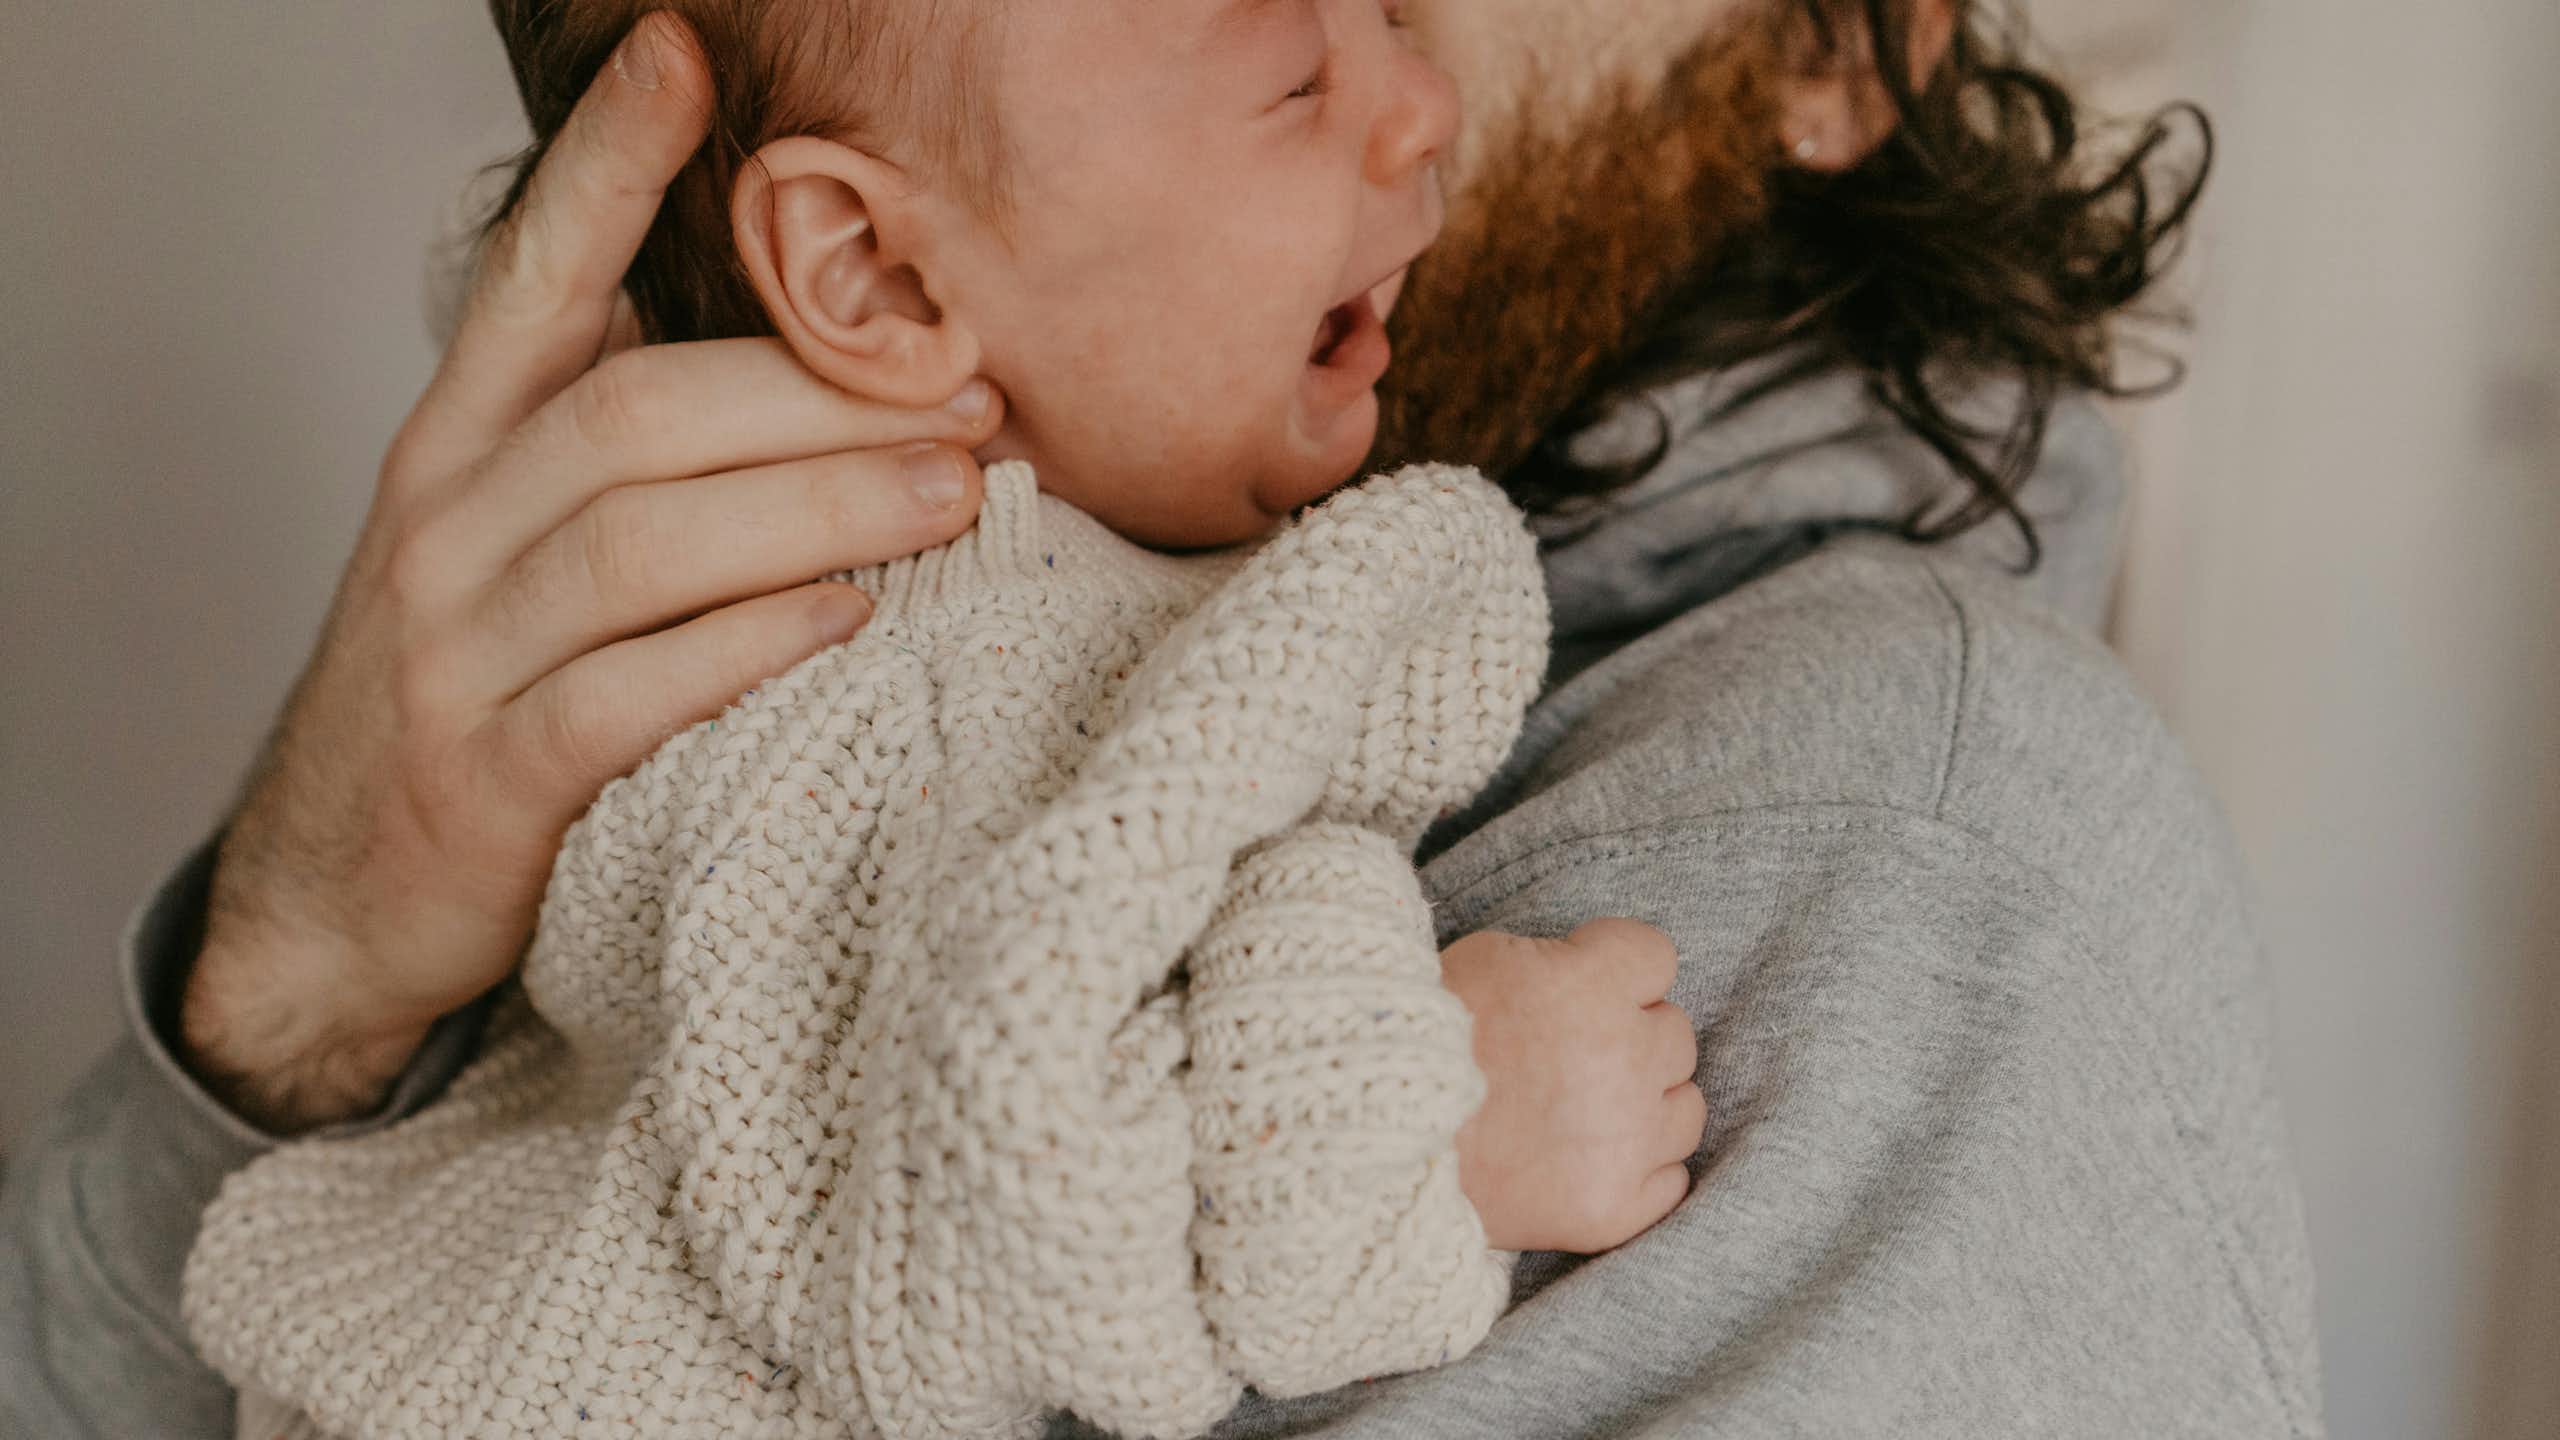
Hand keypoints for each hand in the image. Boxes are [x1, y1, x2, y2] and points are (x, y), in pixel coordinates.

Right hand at [180, 13, 1005, 1131]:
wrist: (333, 896)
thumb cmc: (465, 692)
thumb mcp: (506, 537)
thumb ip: (612, 437)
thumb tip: (785, 341)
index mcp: (459, 445)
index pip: (532, 276)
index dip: (604, 165)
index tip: (679, 56)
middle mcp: (448, 526)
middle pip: (639, 414)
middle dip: (817, 396)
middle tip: (969, 395)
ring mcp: (461, 653)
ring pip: (644, 545)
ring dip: (818, 508)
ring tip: (953, 496)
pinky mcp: (491, 778)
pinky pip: (631, 695)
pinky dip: (749, 649)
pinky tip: (849, 623)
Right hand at [1441, 919, 1706, 1253]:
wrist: (1370, 1144)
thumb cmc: (1417, 1041)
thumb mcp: (1485, 960)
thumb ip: (1559, 964)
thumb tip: (1592, 975)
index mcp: (1593, 985)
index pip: (1656, 958)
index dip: (1618, 972)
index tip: (1583, 988)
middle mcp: (1625, 1058)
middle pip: (1675, 1034)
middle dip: (1631, 1040)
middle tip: (1570, 1057)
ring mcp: (1626, 1140)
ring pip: (1685, 1109)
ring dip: (1645, 1106)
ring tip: (1584, 1114)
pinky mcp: (1614, 1207)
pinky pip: (1671, 1181)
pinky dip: (1639, 1173)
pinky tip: (1591, 1163)